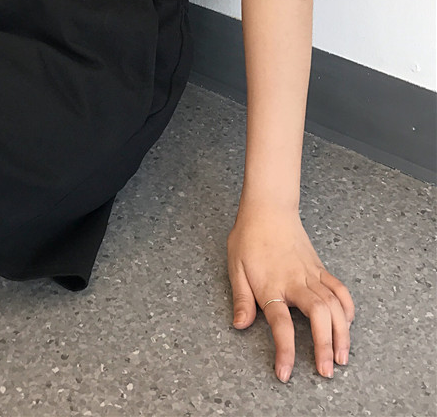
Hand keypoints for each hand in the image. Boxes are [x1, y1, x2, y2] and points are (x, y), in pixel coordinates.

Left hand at [227, 204, 355, 382]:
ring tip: (341, 357)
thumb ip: (241, 298)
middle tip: (326, 371)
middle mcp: (295, 282)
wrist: (268, 209)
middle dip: (324, 346)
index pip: (281, 325)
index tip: (285, 373)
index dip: (284, 351)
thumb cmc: (248, 237)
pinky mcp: (320, 268)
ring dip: (342, 333)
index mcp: (271, 285)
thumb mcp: (235, 267)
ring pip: (335, 306)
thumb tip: (240, 325)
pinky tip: (347, 323)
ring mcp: (311, 274)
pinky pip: (340, 290)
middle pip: (318, 317)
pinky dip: (348, 308)